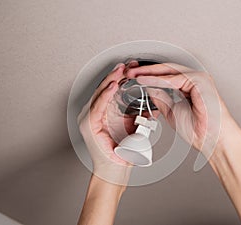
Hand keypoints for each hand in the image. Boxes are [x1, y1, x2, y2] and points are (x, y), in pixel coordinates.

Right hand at [77, 62, 137, 184]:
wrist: (116, 171)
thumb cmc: (123, 152)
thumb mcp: (134, 128)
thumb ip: (139, 116)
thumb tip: (152, 106)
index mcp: (105, 112)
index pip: (113, 89)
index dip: (122, 77)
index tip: (133, 68)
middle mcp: (95, 112)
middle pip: (106, 88)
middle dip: (118, 75)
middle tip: (129, 64)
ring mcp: (90, 118)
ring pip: (100, 94)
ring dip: (111, 81)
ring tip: (121, 70)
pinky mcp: (88, 125)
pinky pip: (97, 107)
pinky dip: (105, 96)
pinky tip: (112, 87)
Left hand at [126, 63, 232, 151]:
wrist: (211, 140)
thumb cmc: (198, 130)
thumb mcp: (171, 111)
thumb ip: (162, 99)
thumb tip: (150, 90)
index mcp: (189, 87)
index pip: (165, 76)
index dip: (148, 76)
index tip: (134, 78)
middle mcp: (194, 80)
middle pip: (166, 70)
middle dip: (146, 71)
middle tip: (130, 73)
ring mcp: (198, 78)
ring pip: (169, 71)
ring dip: (150, 73)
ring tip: (134, 75)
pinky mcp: (200, 80)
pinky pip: (174, 78)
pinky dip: (158, 79)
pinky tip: (145, 80)